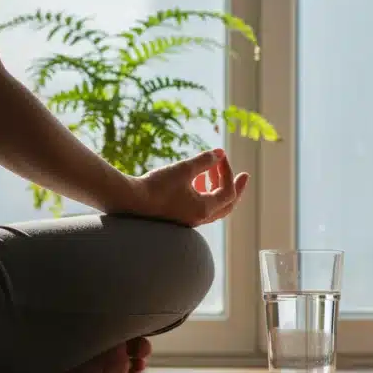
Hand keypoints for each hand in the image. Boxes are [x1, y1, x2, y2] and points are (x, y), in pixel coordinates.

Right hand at [126, 149, 249, 226]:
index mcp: (204, 210)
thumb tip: (221, 153)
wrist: (128, 201)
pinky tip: (196, 178)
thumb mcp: (183, 169)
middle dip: (236, 188)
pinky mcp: (178, 217)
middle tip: (244, 175)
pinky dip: (204, 192)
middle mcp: (199, 218)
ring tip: (213, 170)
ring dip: (217, 187)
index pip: (227, 192)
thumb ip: (204, 161)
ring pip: (213, 206)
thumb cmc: (156, 185)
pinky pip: (200, 206)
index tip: (221, 157)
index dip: (228, 173)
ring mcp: (189, 219)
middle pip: (227, 205)